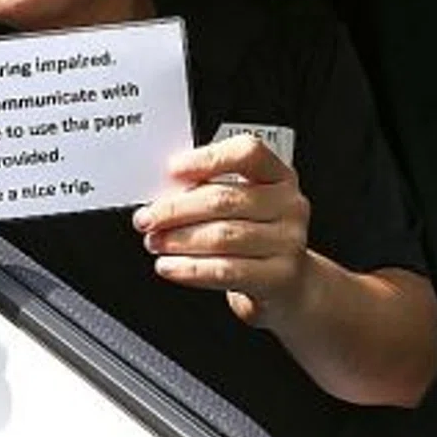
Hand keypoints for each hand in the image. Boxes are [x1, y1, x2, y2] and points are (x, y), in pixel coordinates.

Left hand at [132, 134, 310, 323]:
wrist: (287, 284)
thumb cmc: (256, 237)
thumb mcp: (242, 206)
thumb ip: (210, 191)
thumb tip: (163, 195)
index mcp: (278, 176)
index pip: (247, 153)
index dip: (208, 159)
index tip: (172, 170)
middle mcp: (289, 204)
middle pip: (225, 199)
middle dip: (176, 209)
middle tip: (147, 218)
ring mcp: (288, 241)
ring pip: (222, 236)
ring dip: (178, 240)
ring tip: (155, 242)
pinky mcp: (279, 276)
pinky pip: (225, 270)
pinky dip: (189, 268)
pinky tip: (169, 266)